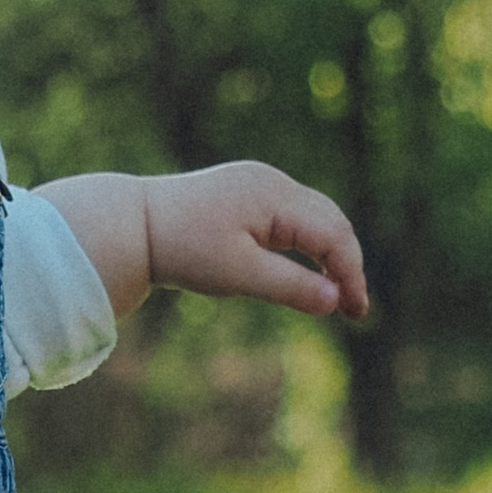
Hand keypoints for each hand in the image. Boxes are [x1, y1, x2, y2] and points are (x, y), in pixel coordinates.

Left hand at [146, 161, 368, 318]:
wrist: (136, 225)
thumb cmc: (184, 249)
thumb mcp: (238, 275)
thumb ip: (290, 287)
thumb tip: (336, 301)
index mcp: (274, 196)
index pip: (333, 234)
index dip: (350, 273)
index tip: (356, 311)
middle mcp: (273, 181)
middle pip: (331, 221)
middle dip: (346, 263)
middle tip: (354, 308)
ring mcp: (261, 183)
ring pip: (314, 216)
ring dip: (330, 253)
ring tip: (337, 294)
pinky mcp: (249, 192)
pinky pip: (293, 216)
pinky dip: (308, 243)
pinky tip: (310, 271)